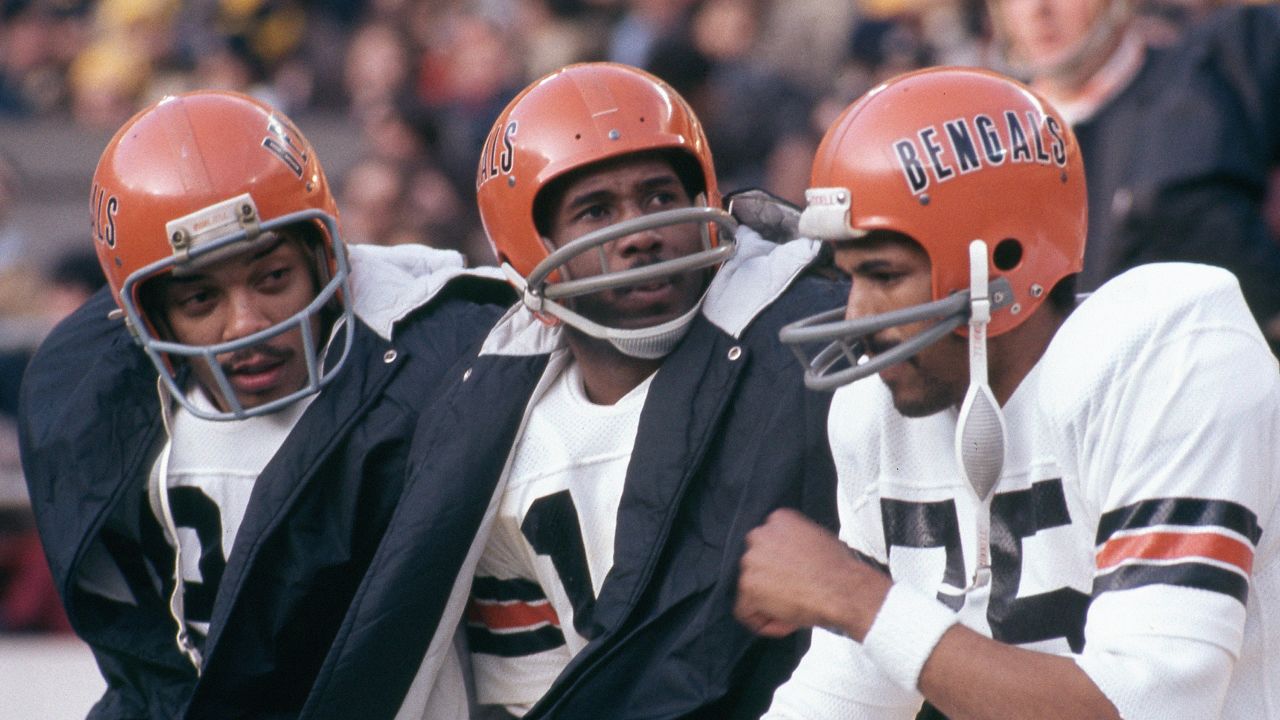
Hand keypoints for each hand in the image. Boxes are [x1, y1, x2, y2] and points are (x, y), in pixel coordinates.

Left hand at [734, 509, 891, 639]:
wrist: (843, 589)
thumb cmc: (839, 570)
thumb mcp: (817, 539)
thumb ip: (794, 543)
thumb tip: (788, 561)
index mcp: (778, 519)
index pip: (768, 543)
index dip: (780, 565)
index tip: (793, 578)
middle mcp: (759, 535)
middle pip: (756, 564)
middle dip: (771, 582)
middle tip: (793, 596)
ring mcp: (751, 559)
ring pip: (750, 587)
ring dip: (769, 603)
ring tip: (795, 611)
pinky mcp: (748, 584)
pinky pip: (746, 610)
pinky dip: (763, 622)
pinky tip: (787, 623)